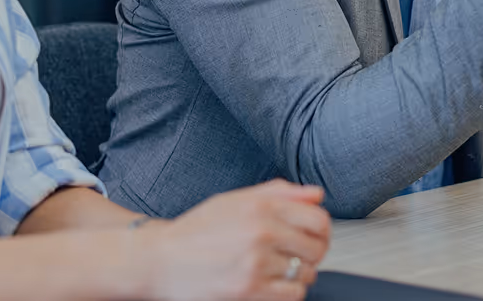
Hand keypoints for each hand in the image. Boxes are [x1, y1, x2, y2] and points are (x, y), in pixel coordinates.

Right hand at [140, 179, 330, 300]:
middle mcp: (261, 232)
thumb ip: (278, 193)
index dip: (321, 230)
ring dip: (297, 274)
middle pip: (316, 248)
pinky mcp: (250, 292)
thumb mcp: (234, 200)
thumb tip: (316, 194)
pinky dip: (288, 292)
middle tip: (294, 254)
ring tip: (277, 269)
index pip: (318, 219)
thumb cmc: (196, 230)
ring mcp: (256, 264)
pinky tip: (270, 283)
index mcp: (259, 206)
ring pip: (306, 274)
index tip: (312, 235)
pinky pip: (292, 296)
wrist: (162, 260)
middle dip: (311, 253)